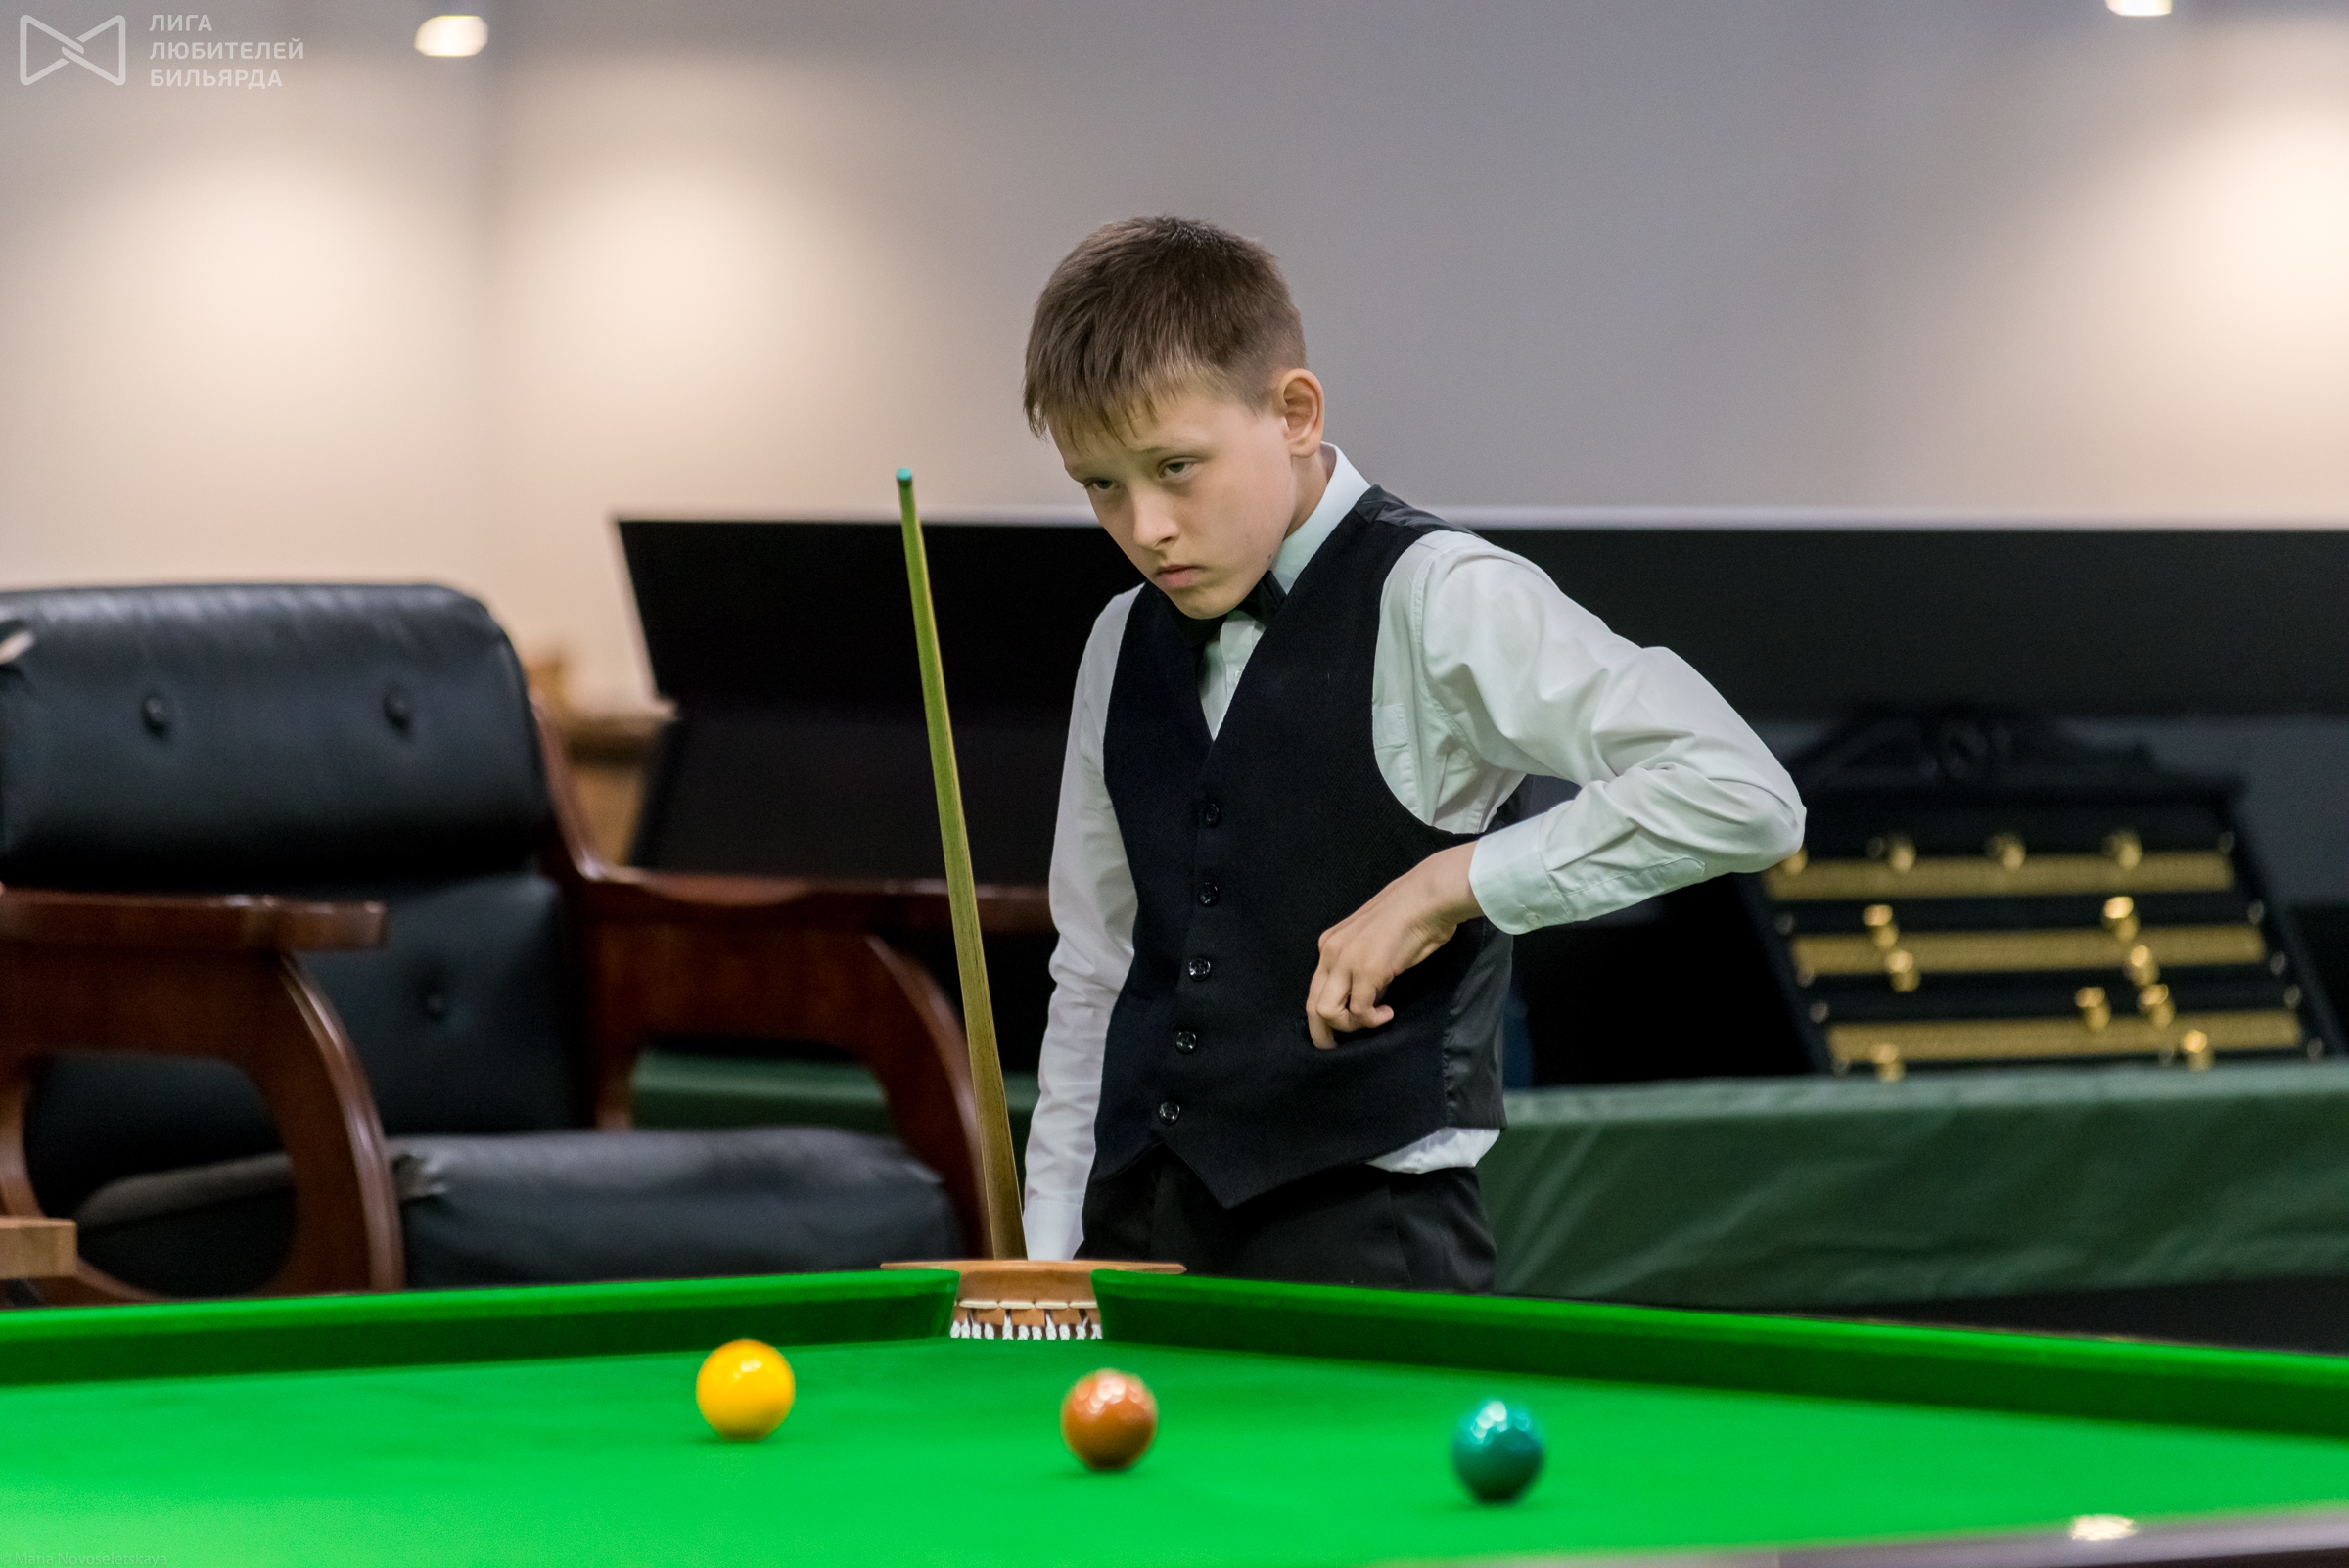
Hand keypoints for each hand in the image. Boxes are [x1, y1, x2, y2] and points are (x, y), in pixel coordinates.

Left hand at [1306, 843, 1481, 1048]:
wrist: (1428, 897)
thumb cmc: (1411, 917)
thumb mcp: (1374, 944)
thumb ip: (1363, 968)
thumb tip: (1367, 998)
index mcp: (1330, 944)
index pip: (1315, 989)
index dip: (1324, 1016)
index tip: (1341, 1029)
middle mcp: (1330, 952)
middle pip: (1313, 1005)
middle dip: (1324, 1033)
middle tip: (1340, 1048)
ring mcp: (1346, 961)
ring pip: (1327, 1012)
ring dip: (1351, 1025)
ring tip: (1376, 1019)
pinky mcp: (1366, 970)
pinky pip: (1359, 1011)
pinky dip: (1373, 1019)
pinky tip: (1388, 1011)